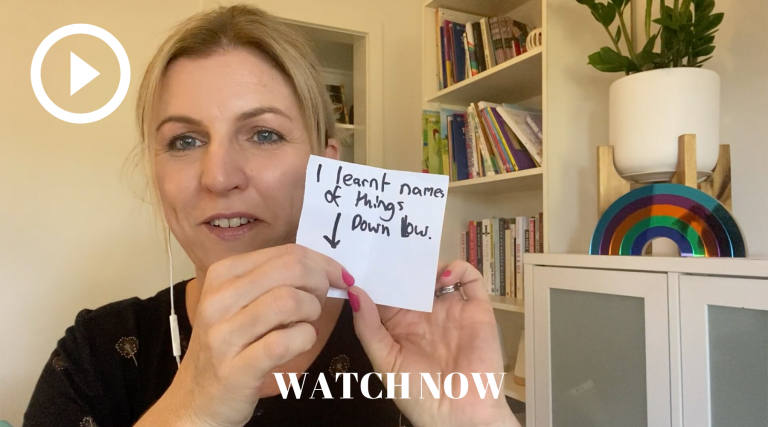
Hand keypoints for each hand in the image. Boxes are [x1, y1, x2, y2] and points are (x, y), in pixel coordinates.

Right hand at [137, 244, 348, 426]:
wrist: (197, 400)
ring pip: (288, 300)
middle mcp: (218, 299)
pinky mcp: (236, 369)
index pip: (286, 253)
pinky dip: (304, 338)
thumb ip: (276, 280)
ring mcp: (224, 335)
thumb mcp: (242, 303)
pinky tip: (301, 341)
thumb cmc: (230, 346)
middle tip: (320, 302)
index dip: (322, 263)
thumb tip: (327, 269)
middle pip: (290, 269)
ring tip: (306, 323)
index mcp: (223, 275)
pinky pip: (284, 341)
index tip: (339, 277)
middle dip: (320, 283)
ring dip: (311, 311)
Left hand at [349, 260, 518, 426]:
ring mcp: (451, 310)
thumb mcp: (384, 361)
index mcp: (400, 326)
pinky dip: (459, 269)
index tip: (363, 260)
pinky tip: (443, 277)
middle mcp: (425, 314)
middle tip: (390, 248)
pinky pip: (471, 280)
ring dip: (429, 265)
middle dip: (401, 264)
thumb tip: (354, 291)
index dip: (377, 277)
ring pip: (440, 274)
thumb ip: (368, 327)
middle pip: (412, 278)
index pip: (387, 292)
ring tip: (418, 265)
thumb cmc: (417, 392)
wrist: (457, 414)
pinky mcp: (476, 310)